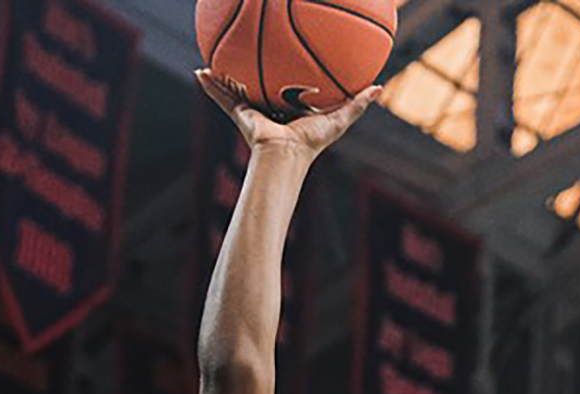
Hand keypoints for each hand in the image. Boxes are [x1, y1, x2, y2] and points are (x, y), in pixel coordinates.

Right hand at [197, 69, 379, 157]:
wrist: (285, 155)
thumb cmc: (311, 142)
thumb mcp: (339, 118)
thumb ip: (358, 104)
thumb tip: (379, 88)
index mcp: (290, 109)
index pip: (288, 88)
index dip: (287, 76)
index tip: (285, 63)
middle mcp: (269, 108)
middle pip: (260, 84)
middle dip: (254, 72)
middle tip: (249, 53)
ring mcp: (253, 110)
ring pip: (237, 88)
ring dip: (226, 75)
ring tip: (217, 57)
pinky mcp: (240, 114)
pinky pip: (222, 97)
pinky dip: (211, 86)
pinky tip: (201, 72)